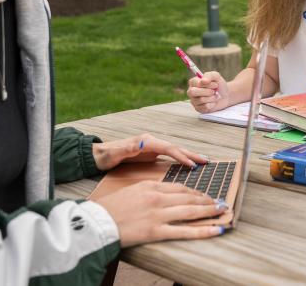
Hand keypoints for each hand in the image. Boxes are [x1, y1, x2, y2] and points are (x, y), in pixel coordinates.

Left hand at [92, 134, 207, 171]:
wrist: (99, 155)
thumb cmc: (106, 156)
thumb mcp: (114, 153)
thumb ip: (126, 148)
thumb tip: (140, 144)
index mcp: (145, 141)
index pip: (168, 148)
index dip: (180, 156)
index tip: (191, 164)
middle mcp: (150, 141)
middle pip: (175, 147)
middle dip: (190, 154)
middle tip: (205, 161)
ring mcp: (152, 147)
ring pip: (174, 151)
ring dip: (188, 156)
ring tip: (203, 162)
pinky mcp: (151, 153)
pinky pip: (170, 155)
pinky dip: (181, 159)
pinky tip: (188, 164)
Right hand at [97, 181, 226, 246]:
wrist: (96, 222)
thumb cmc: (110, 208)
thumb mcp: (132, 191)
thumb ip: (149, 191)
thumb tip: (164, 194)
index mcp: (151, 186)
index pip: (180, 187)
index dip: (195, 192)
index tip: (204, 195)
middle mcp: (158, 198)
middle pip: (189, 197)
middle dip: (207, 200)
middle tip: (220, 202)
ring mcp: (158, 214)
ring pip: (191, 211)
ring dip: (209, 211)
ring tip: (222, 211)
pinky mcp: (156, 231)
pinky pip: (185, 231)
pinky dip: (203, 230)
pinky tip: (216, 230)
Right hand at [187, 71, 230, 112]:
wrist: (226, 96)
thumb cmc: (218, 85)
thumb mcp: (216, 76)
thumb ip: (209, 75)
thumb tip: (203, 81)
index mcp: (193, 82)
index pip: (195, 83)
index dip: (206, 84)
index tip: (215, 84)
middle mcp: (191, 91)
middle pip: (193, 92)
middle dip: (207, 91)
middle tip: (214, 91)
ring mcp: (194, 101)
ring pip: (201, 100)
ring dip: (212, 97)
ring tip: (216, 96)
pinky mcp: (198, 109)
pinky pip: (204, 107)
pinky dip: (212, 104)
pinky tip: (214, 102)